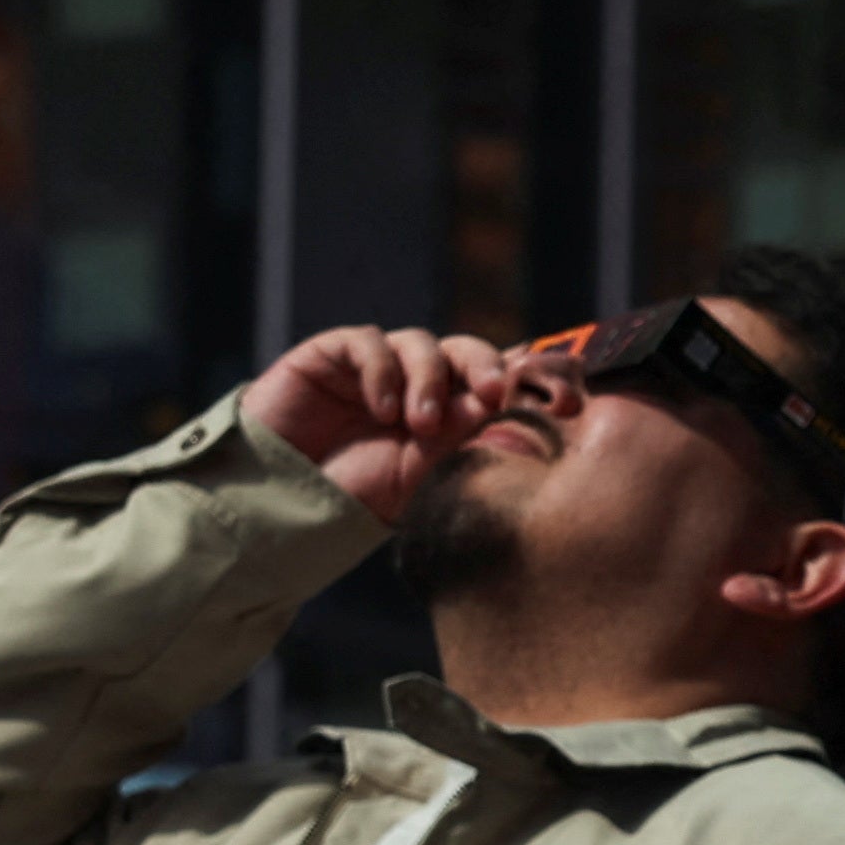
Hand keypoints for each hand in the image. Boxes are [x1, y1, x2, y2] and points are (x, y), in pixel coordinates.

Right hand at [243, 326, 521, 528]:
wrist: (277, 501)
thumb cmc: (355, 495)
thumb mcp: (423, 474)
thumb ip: (467, 438)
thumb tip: (523, 405)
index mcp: (453, 413)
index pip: (502, 379)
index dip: (535, 378)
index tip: (568, 400)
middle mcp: (421, 383)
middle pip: (471, 351)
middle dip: (490, 367)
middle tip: (496, 394)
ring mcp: (380, 366)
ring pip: (424, 343)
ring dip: (430, 379)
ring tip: (419, 424)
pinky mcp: (334, 354)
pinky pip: (370, 343)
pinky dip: (384, 371)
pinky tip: (382, 410)